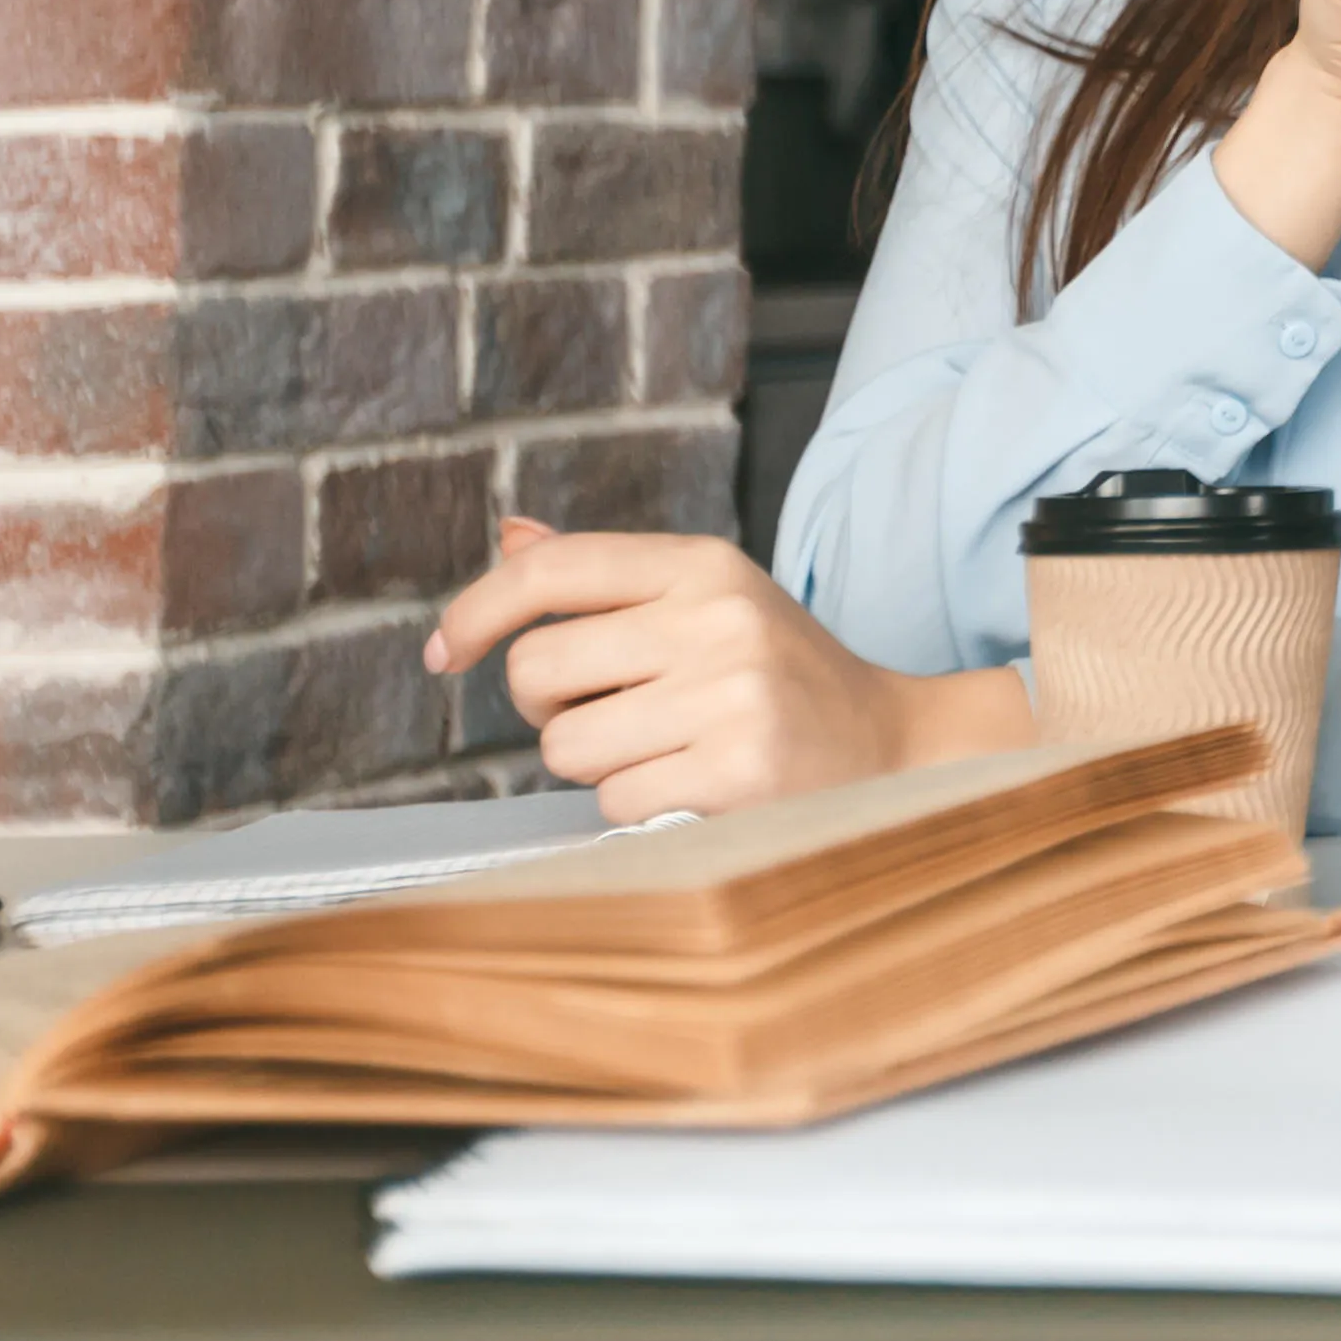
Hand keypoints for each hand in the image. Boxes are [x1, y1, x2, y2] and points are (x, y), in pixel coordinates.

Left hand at [426, 519, 1030, 819]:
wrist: (894, 746)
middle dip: (550, 704)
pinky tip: (695, 783)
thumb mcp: (707, 602)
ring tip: (667, 748)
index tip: (447, 652)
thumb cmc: (780, 675)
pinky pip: (613, 800)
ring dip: (597, 762)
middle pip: (537, 667)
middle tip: (611, 710)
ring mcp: (731, 694)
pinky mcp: (738, 769)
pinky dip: (639, 805)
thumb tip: (511, 535)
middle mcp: (717, 617)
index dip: (476, 609)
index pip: (551, 569)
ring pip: (566, 744)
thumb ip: (607, 576)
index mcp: (703, 564)